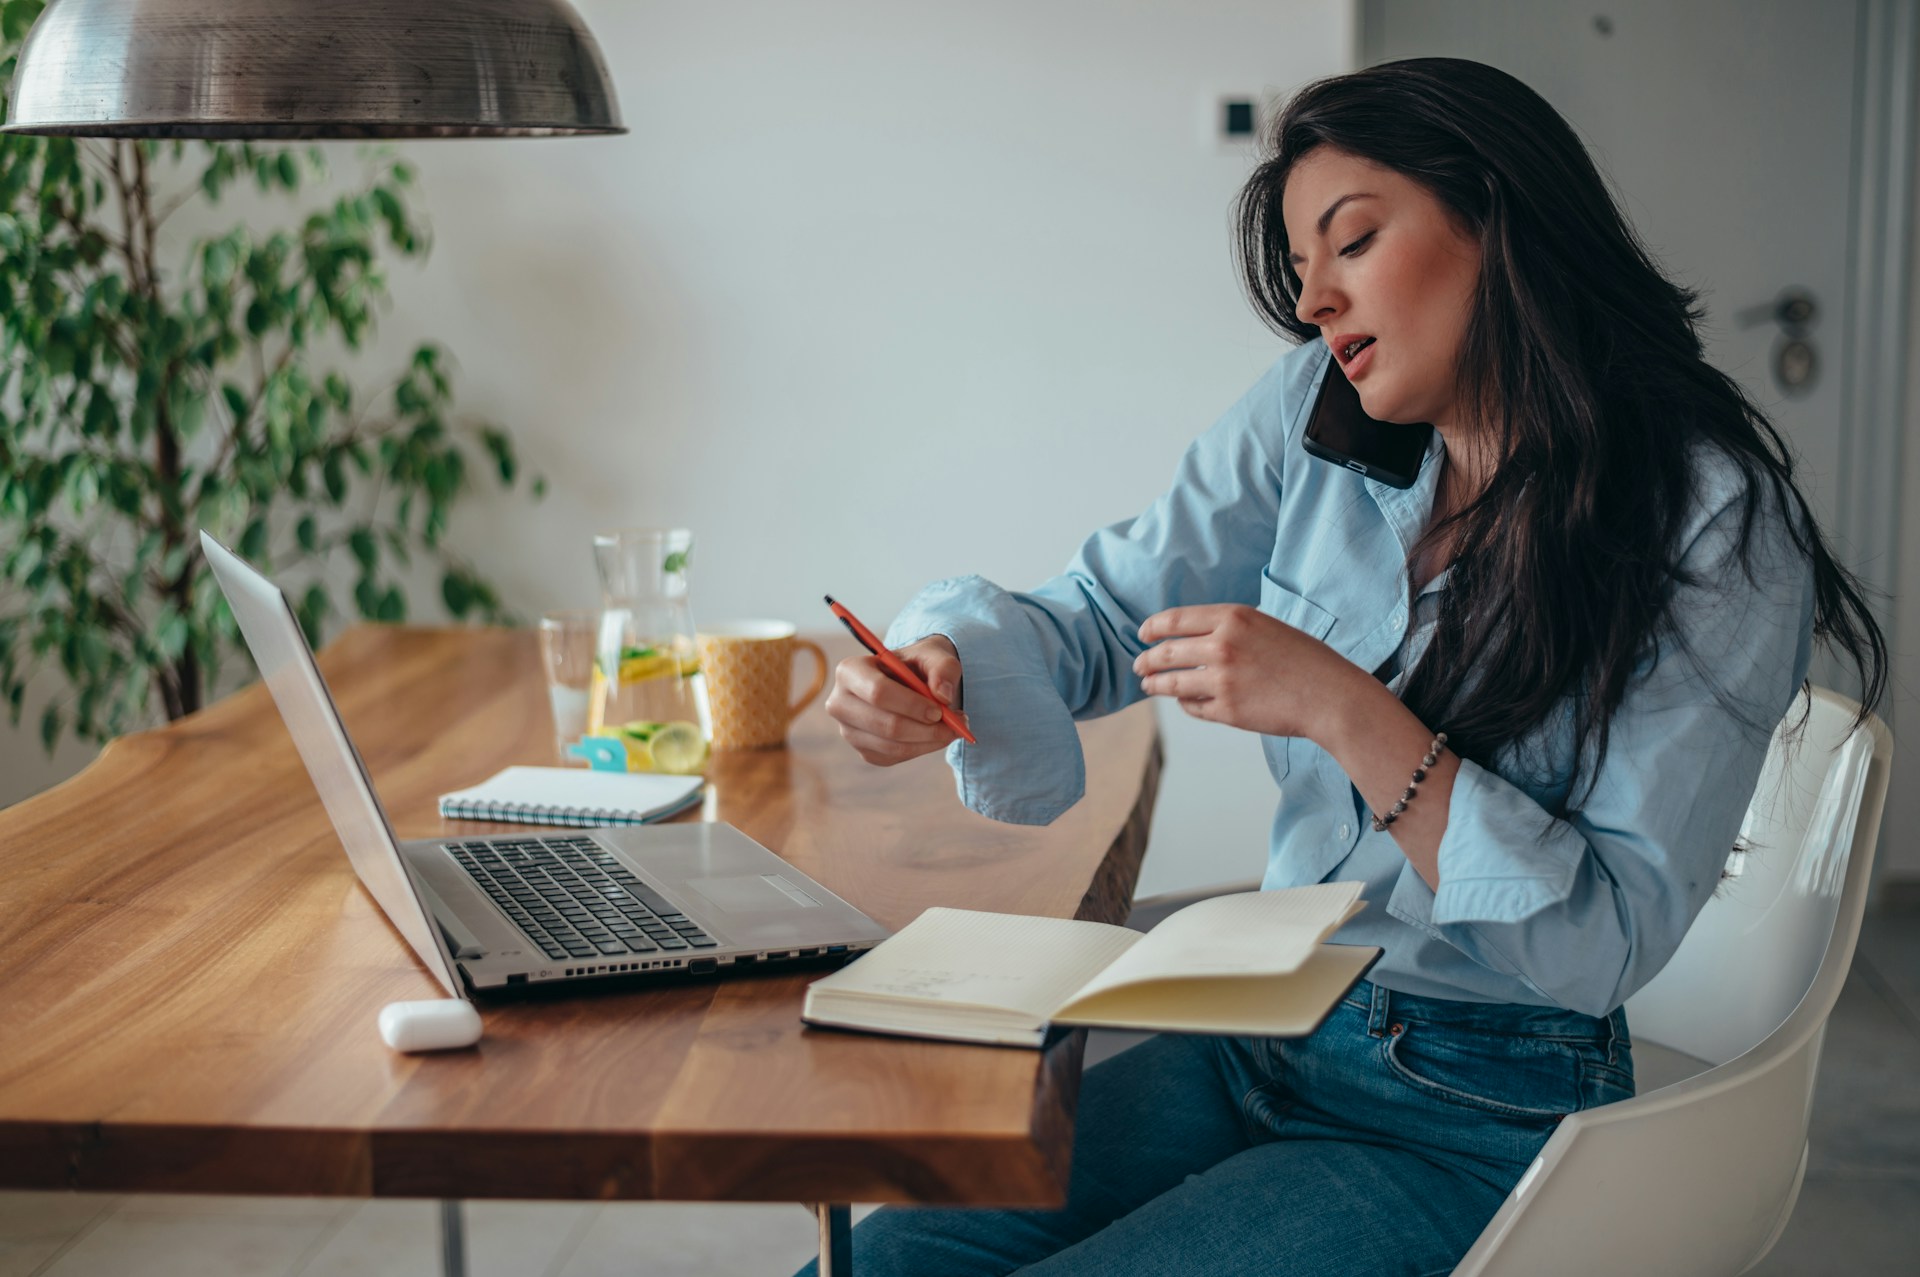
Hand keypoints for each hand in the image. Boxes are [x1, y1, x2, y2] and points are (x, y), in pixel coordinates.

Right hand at [825, 635, 970, 766]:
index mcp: (850, 671)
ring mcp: (849, 731)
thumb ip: (943, 667)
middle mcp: (840, 703)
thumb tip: (943, 695)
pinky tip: (935, 735)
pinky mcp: (864, 751)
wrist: (911, 680)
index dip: (911, 705)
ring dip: (929, 741)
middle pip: (885, 725)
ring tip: (953, 728)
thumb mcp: (934, 655)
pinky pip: (895, 757)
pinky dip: (922, 749)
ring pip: (893, 746)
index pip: (878, 693)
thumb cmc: (918, 664)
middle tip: (955, 724)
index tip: (939, 710)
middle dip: (925, 729)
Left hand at [1132, 604, 1359, 740]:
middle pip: (1166, 652)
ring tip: (1149, 685)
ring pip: (1171, 683)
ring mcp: (1222, 680)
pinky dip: (1184, 703)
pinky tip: (1184, 701)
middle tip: (1140, 665)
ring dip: (1155, 684)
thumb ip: (1227, 629)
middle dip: (1147, 660)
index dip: (1152, 627)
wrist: (1330, 696)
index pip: (1175, 620)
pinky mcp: (1226, 711)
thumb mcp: (1264, 627)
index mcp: (1233, 618)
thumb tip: (1187, 638)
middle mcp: (1222, 646)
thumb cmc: (1303, 660)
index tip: (1142, 634)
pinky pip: (1191, 706)